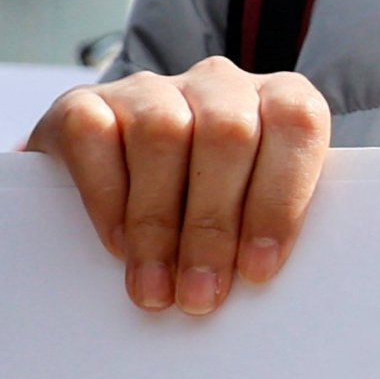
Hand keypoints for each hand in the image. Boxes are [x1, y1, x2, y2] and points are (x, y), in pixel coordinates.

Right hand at [32, 61, 330, 315]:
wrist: (117, 177)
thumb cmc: (209, 204)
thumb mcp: (251, 208)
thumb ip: (264, 223)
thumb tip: (254, 278)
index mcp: (279, 98)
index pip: (295, 124)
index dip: (280, 197)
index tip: (258, 271)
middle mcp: (218, 83)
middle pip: (226, 134)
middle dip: (213, 226)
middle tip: (199, 295)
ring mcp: (150, 87)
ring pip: (162, 133)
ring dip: (159, 222)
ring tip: (156, 287)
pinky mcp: (84, 101)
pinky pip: (94, 135)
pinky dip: (107, 198)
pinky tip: (118, 245)